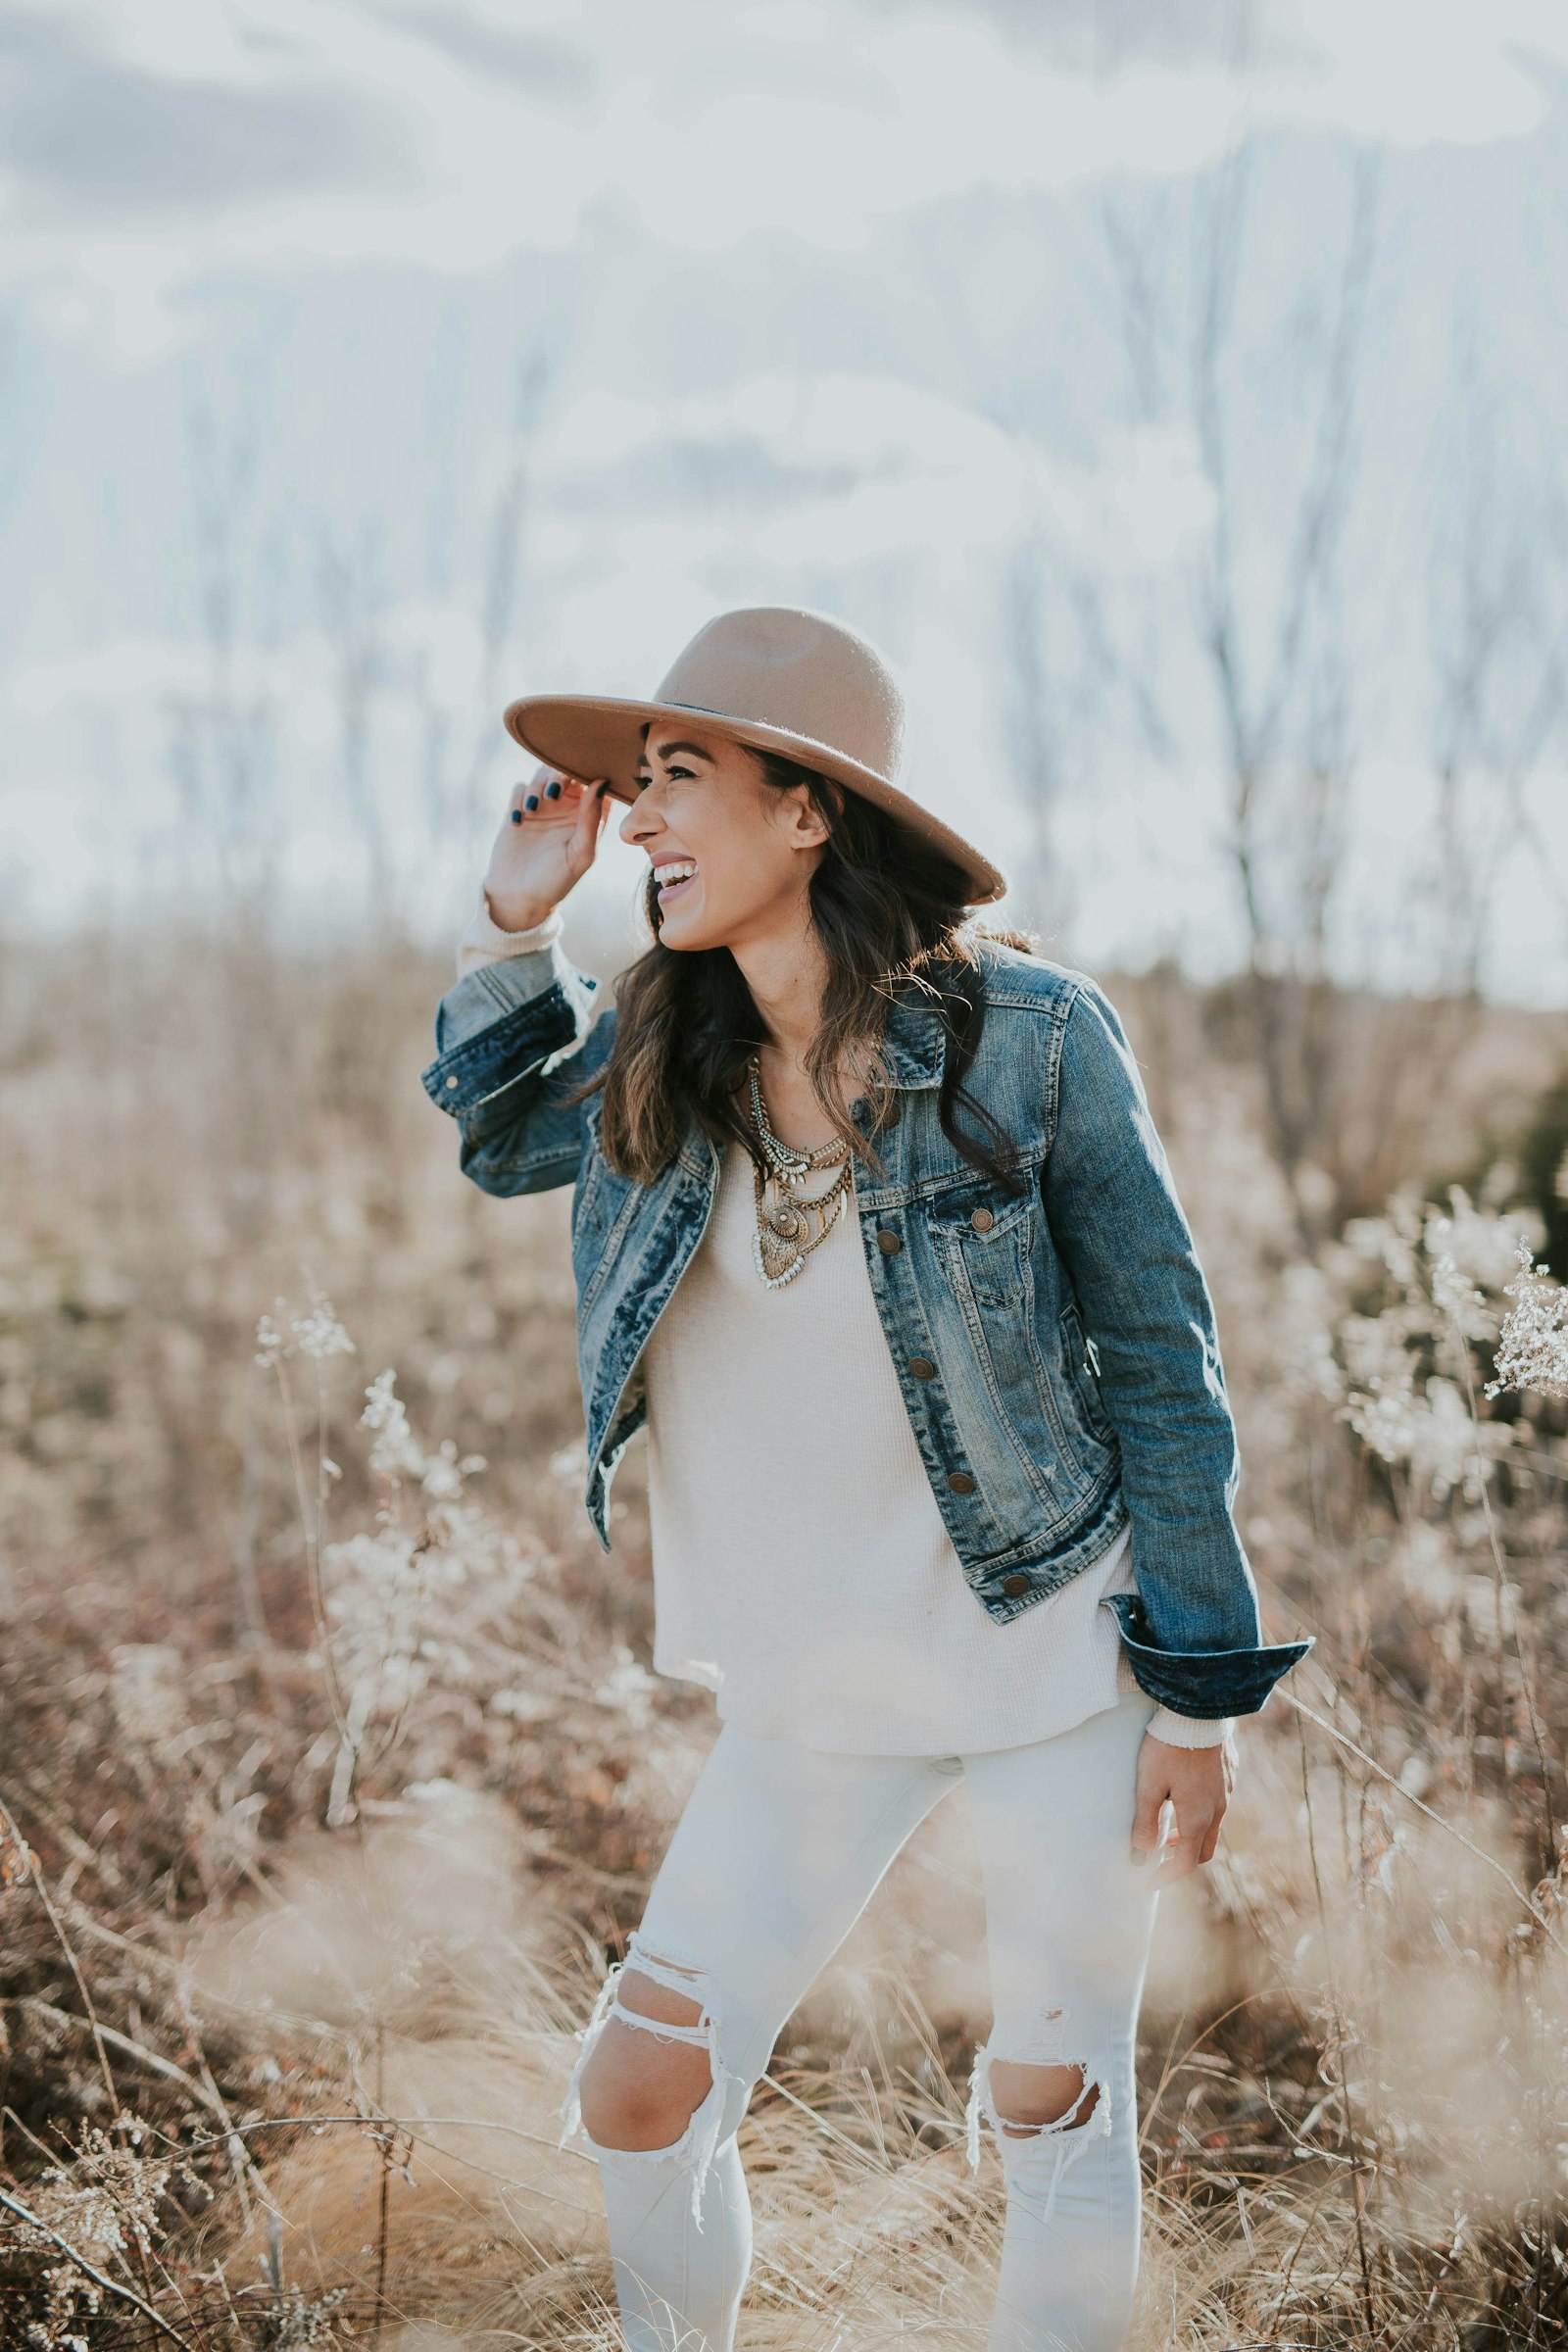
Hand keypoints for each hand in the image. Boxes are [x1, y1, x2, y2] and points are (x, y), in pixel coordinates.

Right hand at [482, 765, 612, 932]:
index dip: (591, 772)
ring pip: (541, 774)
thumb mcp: (580, 853)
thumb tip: (600, 782)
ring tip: (533, 809)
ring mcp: (542, 807)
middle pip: (566, 771)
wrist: (518, 897)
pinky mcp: (519, 810)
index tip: (582, 781)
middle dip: (558, 775)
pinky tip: (519, 823)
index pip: (596, 782)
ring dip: (537, 785)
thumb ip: (592, 818)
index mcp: (589, 817)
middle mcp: (567, 808)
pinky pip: (520, 788)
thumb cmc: (556, 881)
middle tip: (552, 793)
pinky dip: (519, 798)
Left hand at [1130, 1729, 1236, 1882]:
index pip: (1185, 1862)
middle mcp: (1218, 1809)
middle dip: (1182, 1859)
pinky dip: (1201, 1815)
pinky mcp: (1229, 1775)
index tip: (1148, 1882)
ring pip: (1212, 1827)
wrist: (1199, 1710)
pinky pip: (1217, 1805)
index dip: (1166, 1876)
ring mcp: (1226, 1792)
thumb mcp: (1149, 1786)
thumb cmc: (1169, 1747)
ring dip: (1191, 1836)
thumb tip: (1138, 1857)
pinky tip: (1184, 1797)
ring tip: (1168, 1828)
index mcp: (1198, 1818)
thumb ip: (1144, 1823)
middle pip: (1204, 1850)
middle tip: (1160, 1857)